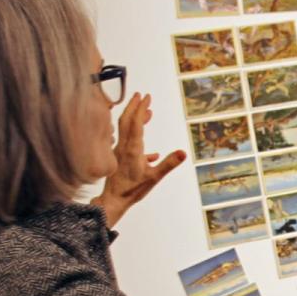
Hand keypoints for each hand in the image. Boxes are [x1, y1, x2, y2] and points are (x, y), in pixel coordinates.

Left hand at [91, 93, 185, 227]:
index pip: (136, 122)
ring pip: (124, 129)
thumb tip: (183, 152)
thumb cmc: (132, 190)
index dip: (141, 108)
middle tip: (141, 95)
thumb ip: (169, 164)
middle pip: (126, 120)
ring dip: (133, 118)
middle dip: (133, 106)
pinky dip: (135, 138)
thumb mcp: (154, 177)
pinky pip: (125, 142)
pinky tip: (150, 151)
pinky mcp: (117, 158)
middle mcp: (123, 147)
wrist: (113, 200)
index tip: (146, 97)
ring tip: (145, 112)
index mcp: (132, 149)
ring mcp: (118, 151)